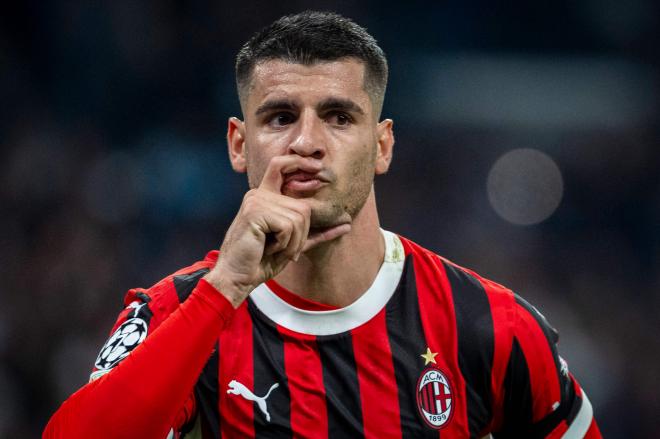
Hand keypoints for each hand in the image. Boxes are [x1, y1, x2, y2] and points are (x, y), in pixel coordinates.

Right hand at [204, 155, 350, 306]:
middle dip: (301, 235)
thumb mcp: (293, 244)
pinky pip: (288, 226)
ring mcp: (256, 201)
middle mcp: (259, 194)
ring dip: (292, 242)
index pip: (280, 165)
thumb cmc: (261, 262)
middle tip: (283, 249)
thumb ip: (316, 232)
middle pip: (303, 208)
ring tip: (273, 249)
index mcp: (264, 197)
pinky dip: (284, 244)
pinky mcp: (255, 212)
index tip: (318, 168)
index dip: (299, 161)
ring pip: (299, 218)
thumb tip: (347, 224)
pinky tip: (267, 248)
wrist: (236, 278)